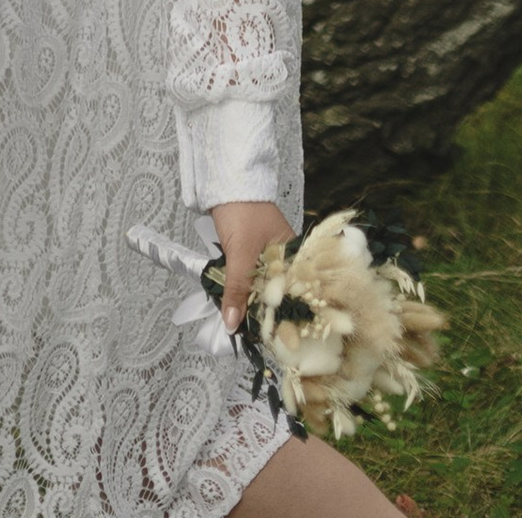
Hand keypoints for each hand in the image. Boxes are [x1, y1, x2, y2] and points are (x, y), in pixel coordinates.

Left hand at [210, 200, 292, 331]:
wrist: (225, 182)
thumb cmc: (242, 212)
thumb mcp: (240, 253)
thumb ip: (237, 289)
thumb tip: (232, 325)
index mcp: (294, 255)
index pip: (296, 293)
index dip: (286, 316)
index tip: (275, 339)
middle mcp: (286, 257)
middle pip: (278, 293)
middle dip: (266, 314)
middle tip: (256, 339)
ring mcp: (269, 255)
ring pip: (263, 287)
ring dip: (253, 304)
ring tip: (246, 330)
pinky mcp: (253, 254)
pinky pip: (252, 279)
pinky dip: (245, 291)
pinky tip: (239, 308)